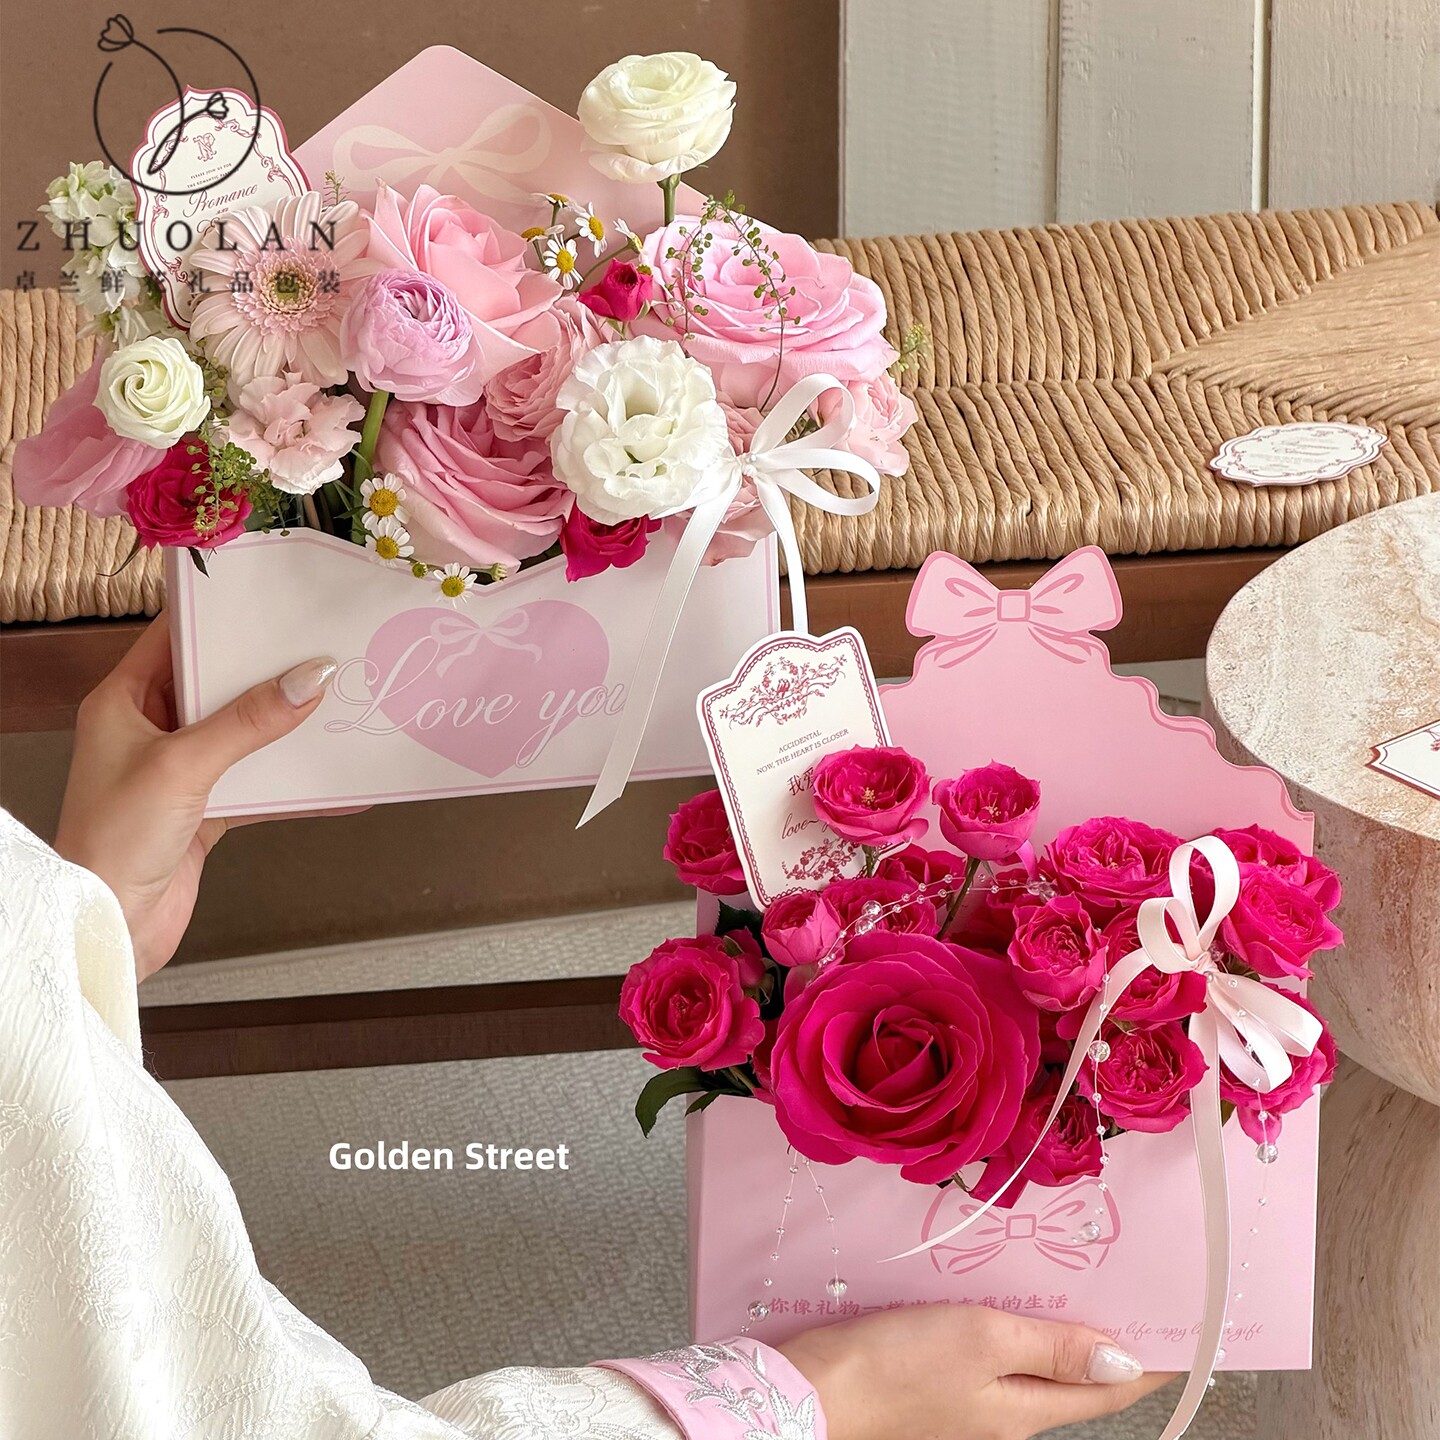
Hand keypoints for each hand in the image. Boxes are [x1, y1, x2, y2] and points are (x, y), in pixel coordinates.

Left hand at [54, 613, 336, 979]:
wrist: (110, 927)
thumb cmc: (113, 842)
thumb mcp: (183, 767)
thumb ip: (249, 721)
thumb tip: (309, 678)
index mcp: (123, 701)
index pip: (174, 638)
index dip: (219, 617)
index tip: (271, 601)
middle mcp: (149, 729)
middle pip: (216, 682)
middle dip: (266, 669)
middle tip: (317, 647)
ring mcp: (179, 769)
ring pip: (242, 731)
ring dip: (284, 723)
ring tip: (334, 702)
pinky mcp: (204, 808)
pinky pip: (257, 781)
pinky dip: (292, 780)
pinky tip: (330, 778)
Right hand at [779, 1304, 1173, 1439]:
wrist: (816, 1390)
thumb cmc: (898, 1363)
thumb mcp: (983, 1341)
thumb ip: (1054, 1347)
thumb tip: (1126, 1360)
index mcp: (1028, 1409)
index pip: (1108, 1388)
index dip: (1147, 1357)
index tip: (1177, 1323)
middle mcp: (1008, 1414)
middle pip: (1075, 1378)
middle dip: (1107, 1338)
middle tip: (1129, 1286)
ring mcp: (972, 1403)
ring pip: (1035, 1365)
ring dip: (1061, 1330)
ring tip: (1077, 1283)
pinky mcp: (939, 1384)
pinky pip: (996, 1357)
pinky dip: (1017, 1329)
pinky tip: (1006, 1299)